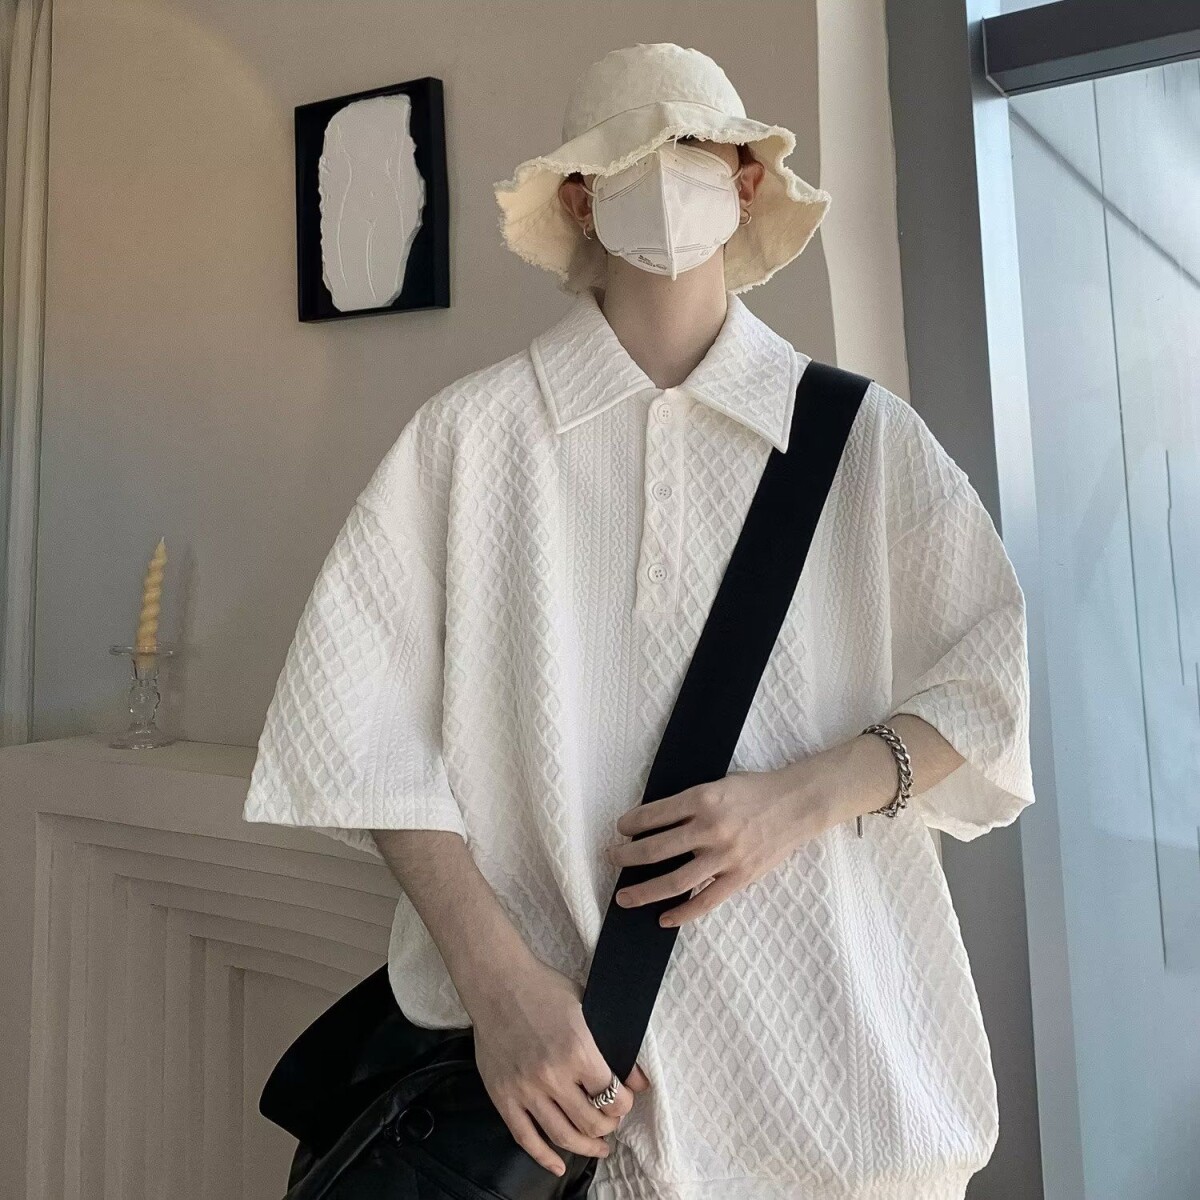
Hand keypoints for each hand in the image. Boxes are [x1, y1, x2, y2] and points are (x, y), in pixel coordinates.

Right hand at [469, 948, 651, 1177]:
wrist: (497, 983)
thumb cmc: (543, 989)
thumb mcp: (588, 1007)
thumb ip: (613, 1044)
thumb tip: (639, 1081)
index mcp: (578, 1050)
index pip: (612, 1096)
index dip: (624, 1104)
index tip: (624, 1101)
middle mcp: (552, 1075)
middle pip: (591, 1122)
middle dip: (608, 1126)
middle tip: (611, 1122)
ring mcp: (526, 1089)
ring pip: (562, 1136)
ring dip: (585, 1147)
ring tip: (598, 1147)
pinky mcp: (503, 1096)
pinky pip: (525, 1138)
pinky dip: (544, 1157)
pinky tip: (558, 1165)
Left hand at [603, 761, 839, 927]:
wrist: (796, 804)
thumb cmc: (755, 791)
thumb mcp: (718, 784)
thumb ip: (690, 803)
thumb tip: (653, 822)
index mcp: (703, 799)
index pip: (655, 815)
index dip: (631, 824)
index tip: (620, 829)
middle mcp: (711, 828)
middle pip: (657, 849)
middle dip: (627, 857)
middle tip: (611, 860)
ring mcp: (726, 856)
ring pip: (676, 880)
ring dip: (645, 891)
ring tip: (625, 897)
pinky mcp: (740, 877)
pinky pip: (706, 901)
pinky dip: (683, 913)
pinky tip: (664, 918)